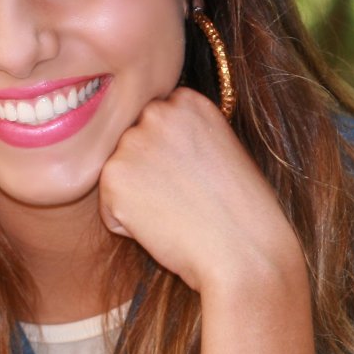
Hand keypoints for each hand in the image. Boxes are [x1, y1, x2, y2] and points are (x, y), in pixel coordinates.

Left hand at [97, 87, 300, 292]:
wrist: (244, 252)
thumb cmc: (242, 212)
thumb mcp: (222, 150)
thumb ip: (185, 135)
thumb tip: (151, 146)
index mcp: (187, 101)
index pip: (156, 124)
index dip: (171, 156)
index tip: (195, 176)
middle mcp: (157, 112)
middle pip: (133, 144)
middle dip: (148, 171)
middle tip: (186, 198)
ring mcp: (132, 143)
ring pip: (119, 174)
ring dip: (138, 198)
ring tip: (178, 213)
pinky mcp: (113, 177)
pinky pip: (109, 207)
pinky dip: (127, 225)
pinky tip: (163, 228)